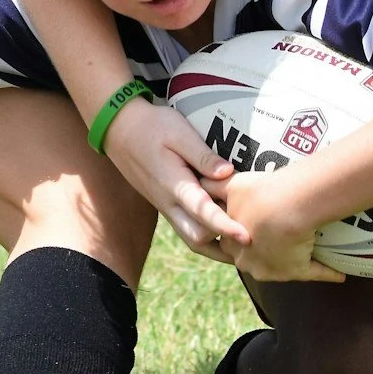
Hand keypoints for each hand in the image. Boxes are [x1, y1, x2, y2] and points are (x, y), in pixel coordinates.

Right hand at [102, 100, 250, 259]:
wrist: (120, 130)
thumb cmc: (152, 127)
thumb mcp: (179, 133)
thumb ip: (203, 156)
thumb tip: (228, 173)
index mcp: (175, 185)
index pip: (203, 213)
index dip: (226, 227)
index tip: (246, 237)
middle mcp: (169, 203)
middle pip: (197, 238)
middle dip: (224, 245)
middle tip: (253, 237)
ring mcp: (166, 206)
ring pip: (191, 238)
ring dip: (216, 246)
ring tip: (242, 243)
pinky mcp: (166, 205)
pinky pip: (187, 228)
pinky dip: (206, 235)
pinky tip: (224, 228)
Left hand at [216, 175, 344, 282]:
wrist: (281, 207)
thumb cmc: (258, 195)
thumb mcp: (232, 186)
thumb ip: (214, 185)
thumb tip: (200, 179)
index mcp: (233, 242)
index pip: (229, 243)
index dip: (235, 236)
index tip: (244, 228)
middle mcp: (249, 260)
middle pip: (251, 260)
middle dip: (258, 254)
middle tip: (271, 238)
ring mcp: (275, 268)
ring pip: (282, 268)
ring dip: (292, 263)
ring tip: (304, 254)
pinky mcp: (298, 270)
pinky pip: (314, 273)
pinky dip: (327, 273)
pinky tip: (339, 275)